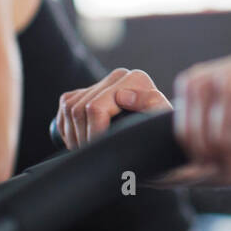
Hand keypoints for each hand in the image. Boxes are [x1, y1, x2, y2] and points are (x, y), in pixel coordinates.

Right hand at [55, 68, 171, 149]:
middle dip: (82, 138)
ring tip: (87, 149)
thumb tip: (123, 96)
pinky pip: (66, 105)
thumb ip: (151, 106)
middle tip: (93, 154)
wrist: (162, 140)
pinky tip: (79, 140)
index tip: (100, 150)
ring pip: (70, 108)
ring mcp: (103, 82)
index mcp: (137, 80)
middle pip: (79, 110)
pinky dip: (67, 127)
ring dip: (73, 135)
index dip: (93, 134)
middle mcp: (119, 76)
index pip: (96, 108)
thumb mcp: (161, 124)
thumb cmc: (164, 136)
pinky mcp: (88, 90)